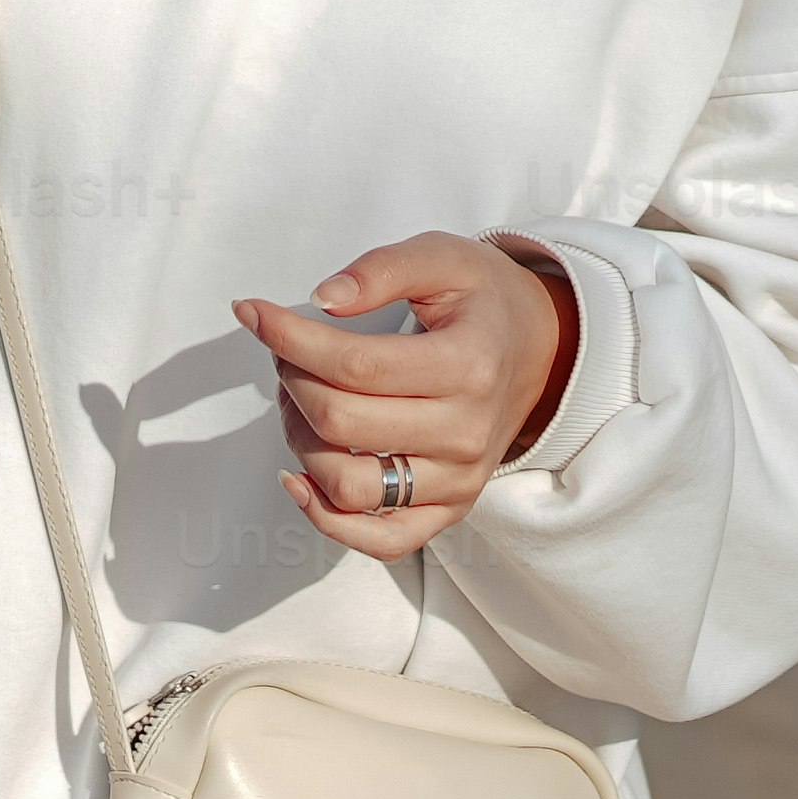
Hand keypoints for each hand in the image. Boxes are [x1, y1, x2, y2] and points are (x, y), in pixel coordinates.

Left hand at [239, 232, 571, 563]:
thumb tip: (322, 300)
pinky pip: (380, 540)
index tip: (255, 313)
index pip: (355, 366)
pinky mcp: (448, 508)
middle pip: (340, 423)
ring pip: (346, 485)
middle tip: (287, 354)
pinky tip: (299, 476)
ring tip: (299, 402)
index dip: (290, 339)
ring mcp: (458, 479)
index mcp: (469, 365)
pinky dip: (327, 518)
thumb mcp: (443, 258)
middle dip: (292, 381)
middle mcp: (467, 432)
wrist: (542, 351)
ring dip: (299, 441)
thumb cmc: (484, 305)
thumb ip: (381, 269)